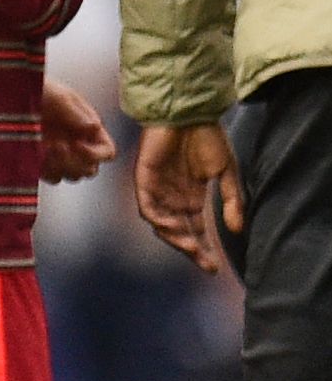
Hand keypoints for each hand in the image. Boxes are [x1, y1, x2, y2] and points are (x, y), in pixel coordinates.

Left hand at [38, 79, 115, 183]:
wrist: (14, 95)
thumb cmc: (42, 90)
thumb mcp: (59, 97)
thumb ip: (75, 112)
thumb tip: (95, 127)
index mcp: (91, 131)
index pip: (107, 153)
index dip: (96, 154)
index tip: (76, 144)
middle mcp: (79, 146)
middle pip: (90, 170)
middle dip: (76, 163)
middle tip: (57, 146)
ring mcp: (61, 156)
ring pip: (72, 176)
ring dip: (61, 167)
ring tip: (45, 148)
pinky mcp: (42, 162)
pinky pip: (52, 176)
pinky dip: (45, 170)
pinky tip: (35, 154)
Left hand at [136, 120, 244, 272]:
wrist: (190, 113)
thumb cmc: (207, 138)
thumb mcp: (226, 172)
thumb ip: (231, 200)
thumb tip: (236, 229)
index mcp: (191, 198)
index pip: (196, 230)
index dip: (204, 248)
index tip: (214, 267)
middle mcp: (173, 198)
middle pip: (179, 231)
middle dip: (191, 249)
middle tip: (205, 263)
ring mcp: (157, 190)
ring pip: (161, 223)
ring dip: (174, 237)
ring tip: (191, 248)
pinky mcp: (144, 179)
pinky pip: (147, 205)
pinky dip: (157, 218)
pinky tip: (171, 226)